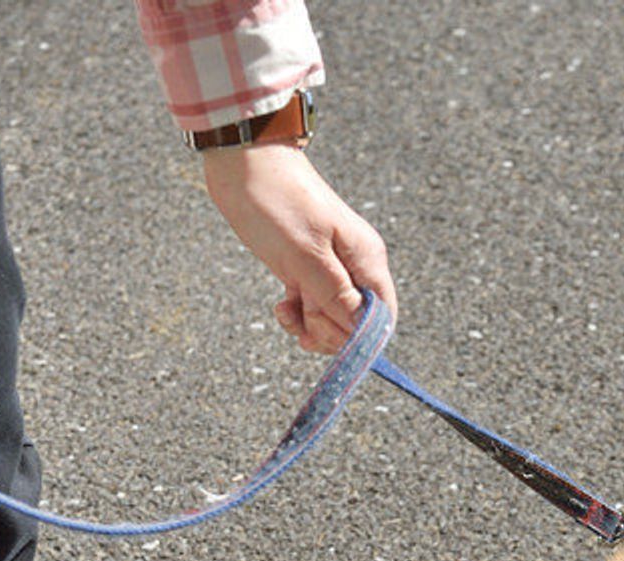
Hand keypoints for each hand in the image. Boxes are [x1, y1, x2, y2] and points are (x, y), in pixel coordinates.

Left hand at [202, 142, 396, 352]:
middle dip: (329, 329)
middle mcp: (355, 267)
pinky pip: (313, 308)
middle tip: (302, 309)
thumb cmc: (276, 199)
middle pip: (357, 323)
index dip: (359, 336)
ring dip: (310, 325)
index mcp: (367, 259)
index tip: (325, 330)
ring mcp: (332, 270)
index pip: (382, 317)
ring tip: (286, 309)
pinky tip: (282, 305)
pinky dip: (299, 316)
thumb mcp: (305, 254)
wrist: (241, 160)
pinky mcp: (308, 270)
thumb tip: (361, 335)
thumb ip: (336, 297)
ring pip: (333, 319)